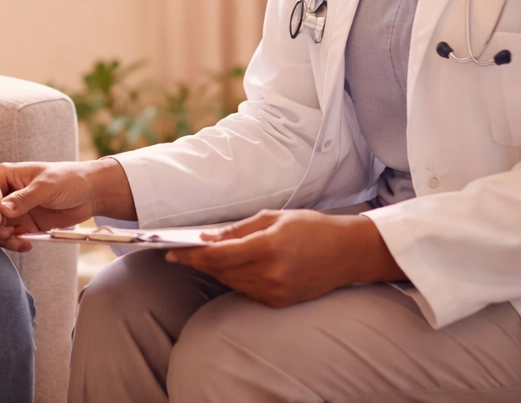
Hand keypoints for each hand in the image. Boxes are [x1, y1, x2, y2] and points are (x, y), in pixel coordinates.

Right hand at [0, 159, 133, 251]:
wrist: (90, 193)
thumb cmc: (69, 179)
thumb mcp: (46, 186)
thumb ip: (24, 198)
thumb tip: (2, 209)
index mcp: (5, 175)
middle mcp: (5, 193)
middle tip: (11, 236)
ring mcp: (13, 210)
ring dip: (5, 240)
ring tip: (22, 242)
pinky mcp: (23, 224)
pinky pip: (11, 238)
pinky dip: (15, 244)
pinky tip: (28, 244)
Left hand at [169, 209, 404, 307]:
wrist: (347, 253)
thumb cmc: (311, 227)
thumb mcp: (274, 218)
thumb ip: (238, 230)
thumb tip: (208, 239)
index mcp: (267, 248)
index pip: (218, 256)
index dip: (192, 255)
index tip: (173, 251)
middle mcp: (270, 275)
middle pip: (221, 271)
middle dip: (198, 262)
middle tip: (179, 254)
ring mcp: (275, 292)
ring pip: (231, 283)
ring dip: (214, 271)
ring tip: (200, 258)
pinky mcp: (280, 302)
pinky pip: (247, 290)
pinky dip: (234, 279)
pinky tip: (229, 267)